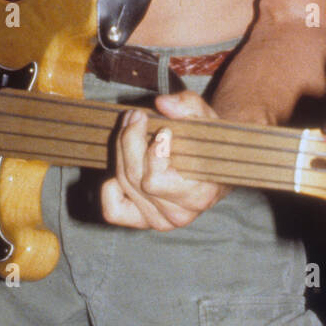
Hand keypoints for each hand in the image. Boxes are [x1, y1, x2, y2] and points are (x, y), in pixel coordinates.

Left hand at [101, 90, 230, 229]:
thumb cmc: (209, 141)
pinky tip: (123, 166)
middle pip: (135, 178)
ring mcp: (159, 220)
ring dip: (122, 151)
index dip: (154, 151)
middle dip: (131, 141)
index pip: (155, 180)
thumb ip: (189, 106)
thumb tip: (163, 103)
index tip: (163, 129)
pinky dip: (111, 188)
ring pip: (124, 184)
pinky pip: (114, 210)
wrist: (214, 164)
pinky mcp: (142, 221)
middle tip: (136, 116)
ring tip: (130, 126)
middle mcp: (178, 215)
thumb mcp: (206, 117)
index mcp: (198, 196)